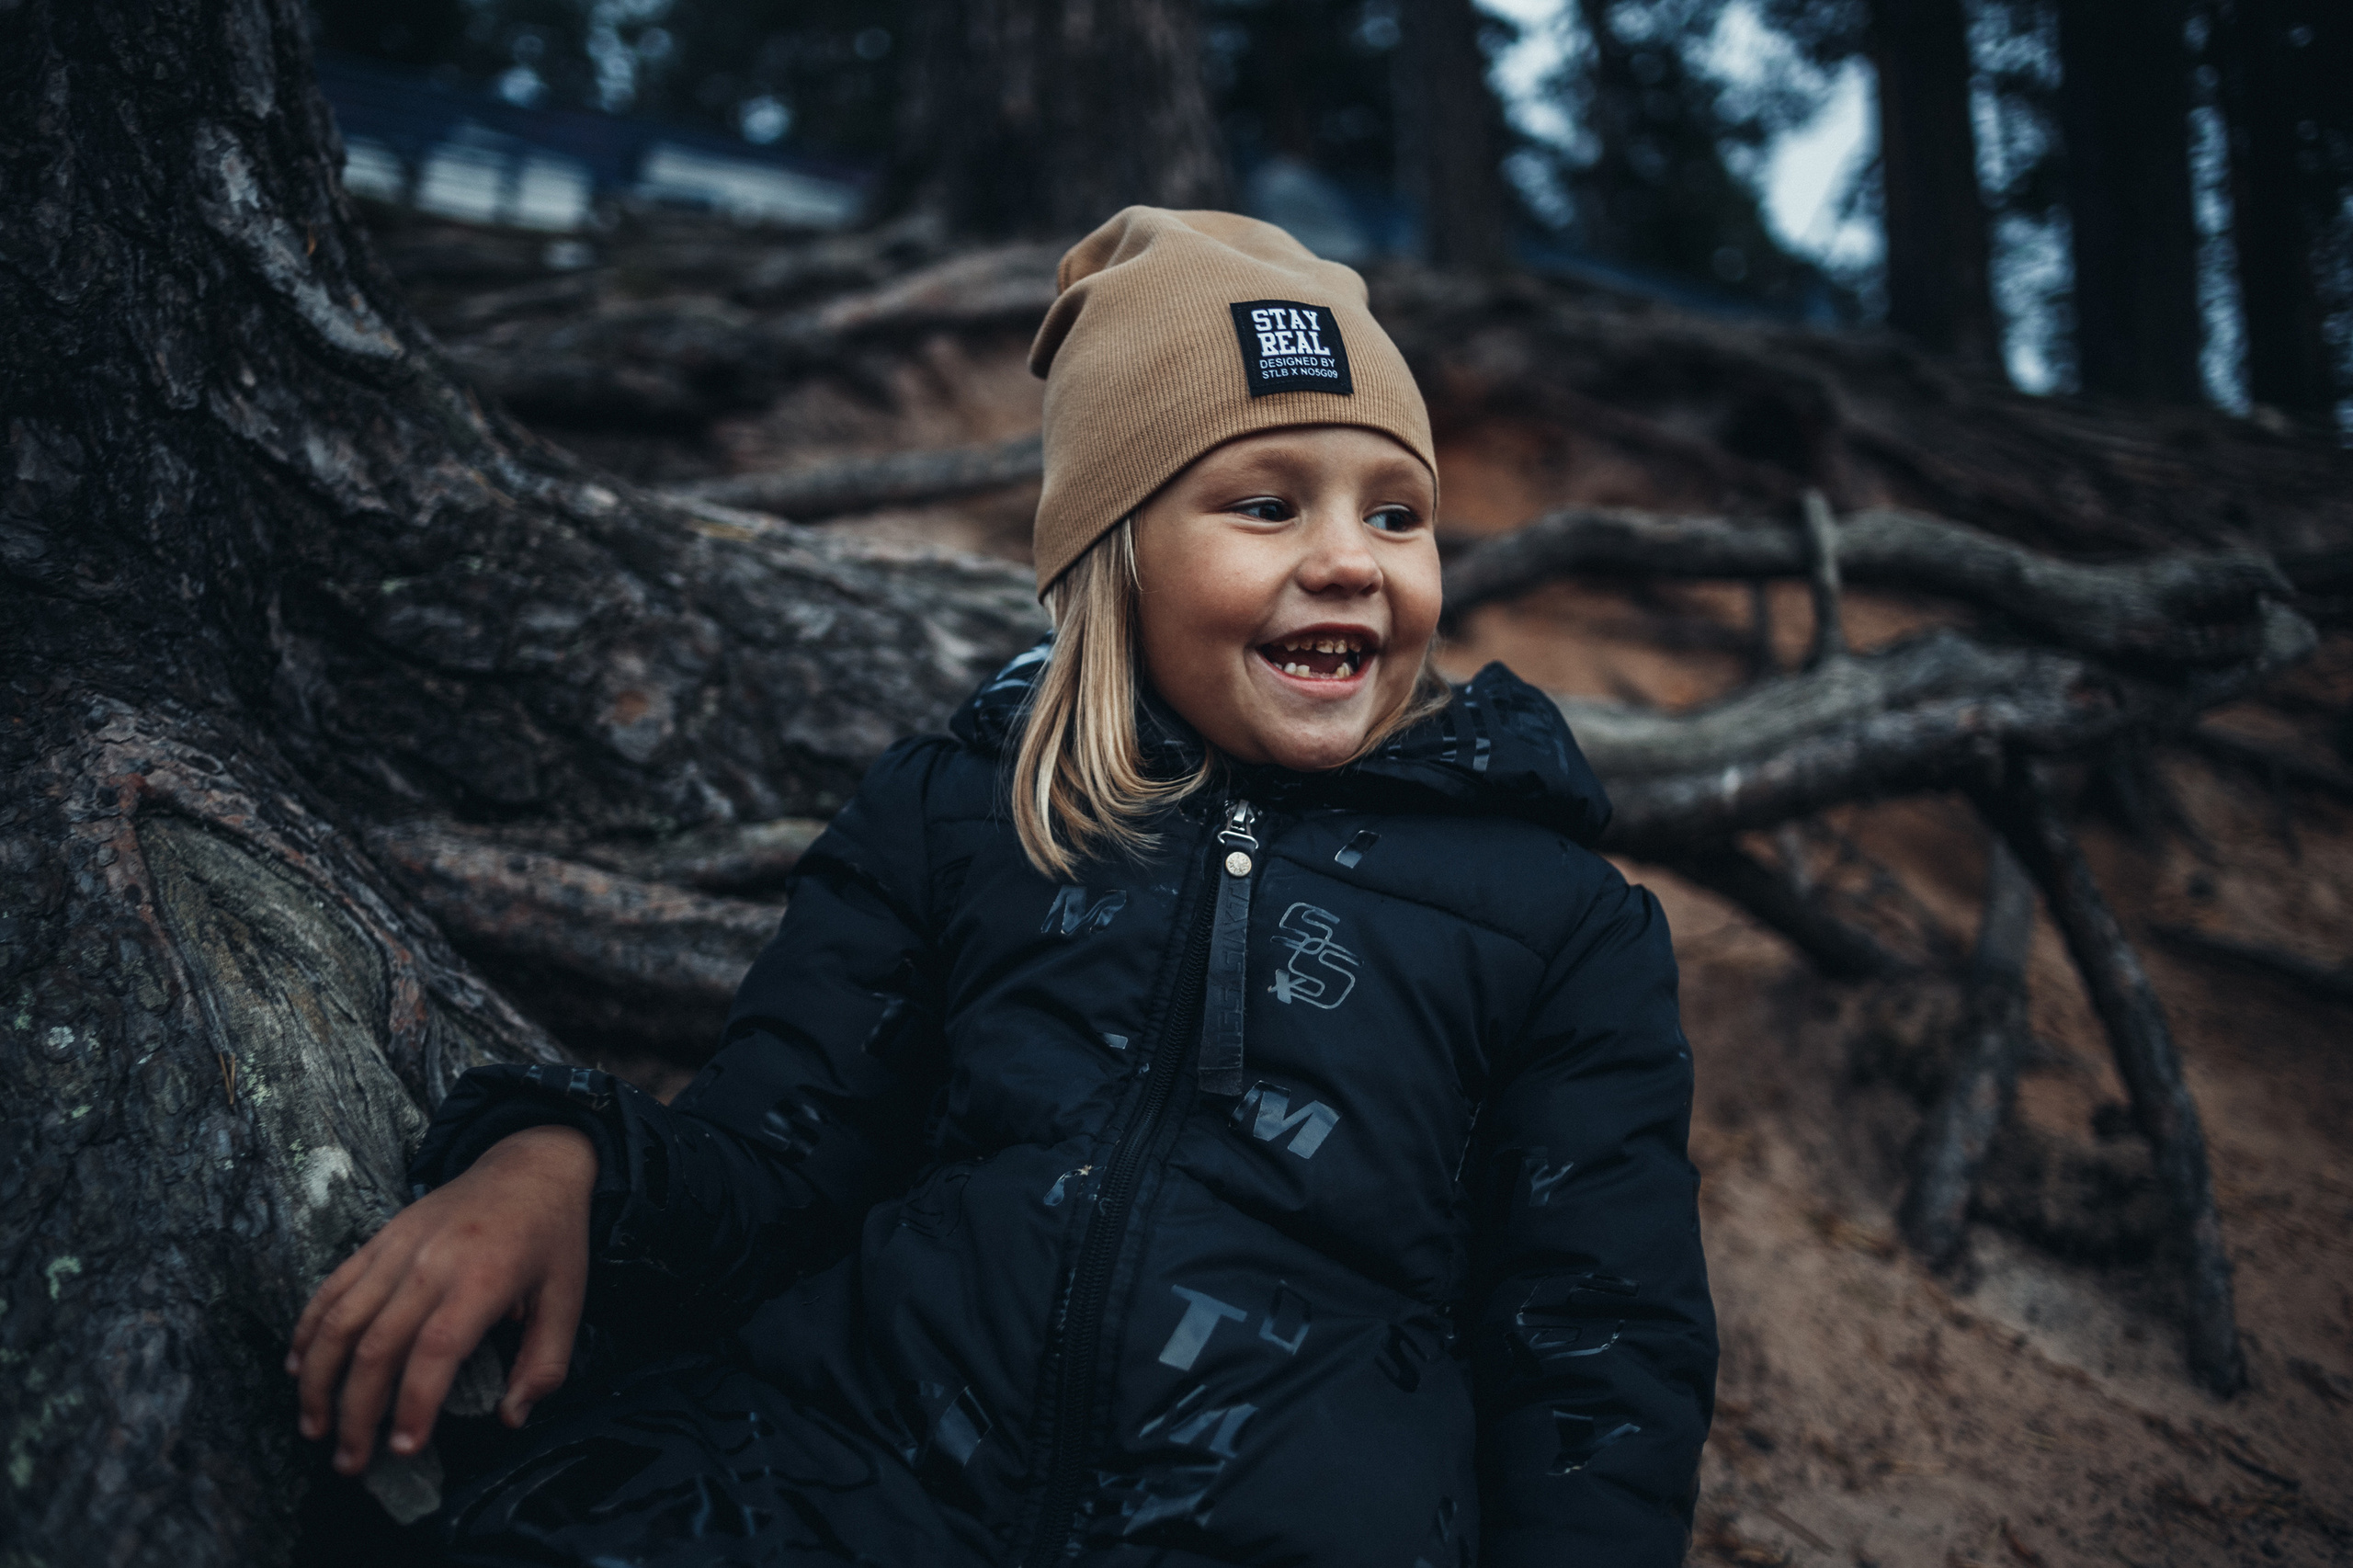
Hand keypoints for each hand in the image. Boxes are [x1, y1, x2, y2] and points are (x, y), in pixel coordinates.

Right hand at [287, 1124, 595, 1474]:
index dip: (413, 1404)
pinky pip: (332, 1287)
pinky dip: (308, 1329)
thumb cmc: (552, 1237)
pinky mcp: (379, 1239)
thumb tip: (511, 1418)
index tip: (404, 1449)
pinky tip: (299, 1368)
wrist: (531, 1163)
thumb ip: (545, 1362)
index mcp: (482, 1279)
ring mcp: (398, 1248)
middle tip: (350, 1462)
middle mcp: (431, 1263)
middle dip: (356, 1413)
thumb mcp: (569, 1297)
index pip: (434, 1352)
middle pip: (376, 1347)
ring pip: (340, 1320)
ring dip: (319, 1380)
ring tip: (314, 1427)